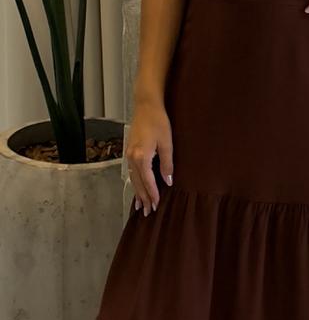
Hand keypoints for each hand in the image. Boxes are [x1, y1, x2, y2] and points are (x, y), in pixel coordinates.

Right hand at [126, 97, 173, 215]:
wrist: (145, 106)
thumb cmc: (159, 123)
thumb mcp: (167, 143)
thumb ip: (167, 163)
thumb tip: (168, 181)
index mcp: (141, 157)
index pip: (147, 181)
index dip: (152, 194)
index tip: (156, 206)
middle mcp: (132, 158)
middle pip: (137, 183)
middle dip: (143, 198)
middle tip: (147, 212)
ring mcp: (128, 154)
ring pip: (132, 179)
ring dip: (137, 192)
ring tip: (140, 206)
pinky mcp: (129, 151)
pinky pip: (131, 172)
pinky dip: (134, 182)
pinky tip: (137, 188)